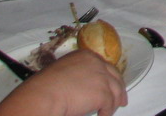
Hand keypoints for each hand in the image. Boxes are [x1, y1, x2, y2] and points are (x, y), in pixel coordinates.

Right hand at [0, 50, 126, 115]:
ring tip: (111, 111)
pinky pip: (109, 105)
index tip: (111, 84)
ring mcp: (102, 78)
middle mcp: (97, 63)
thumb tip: (84, 87)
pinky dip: (107, 112)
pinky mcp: (103, 93)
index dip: (109, 77)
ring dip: (114, 103)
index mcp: (85, 56)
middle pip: (114, 76)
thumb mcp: (63, 72)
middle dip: (119, 89)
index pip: (104, 66)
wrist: (44, 95)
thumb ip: (77, 74)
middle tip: (121, 100)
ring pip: (115, 91)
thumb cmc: (46, 86)